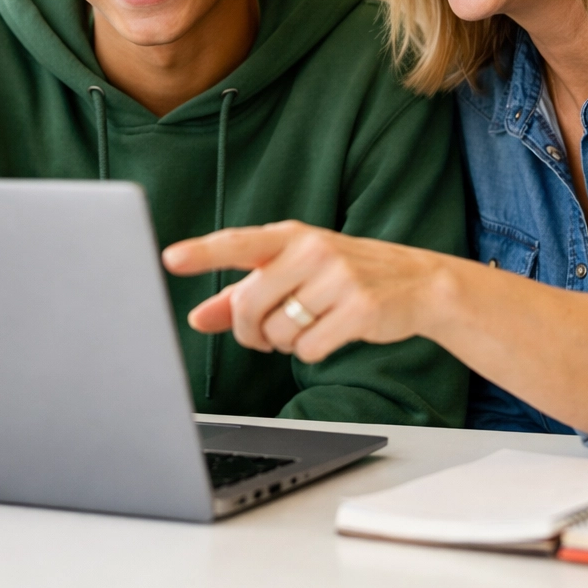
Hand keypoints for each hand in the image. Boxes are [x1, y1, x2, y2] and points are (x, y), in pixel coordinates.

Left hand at [162, 221, 448, 363]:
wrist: (417, 282)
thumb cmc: (345, 274)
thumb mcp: (294, 272)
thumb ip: (243, 292)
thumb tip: (198, 317)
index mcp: (292, 235)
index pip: (240, 243)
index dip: (203, 252)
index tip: (170, 258)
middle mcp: (313, 250)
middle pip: (249, 304)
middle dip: (248, 330)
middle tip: (263, 333)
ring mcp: (339, 277)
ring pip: (277, 331)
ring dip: (282, 342)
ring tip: (306, 326)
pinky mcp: (360, 308)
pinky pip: (308, 349)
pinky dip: (310, 351)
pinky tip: (330, 334)